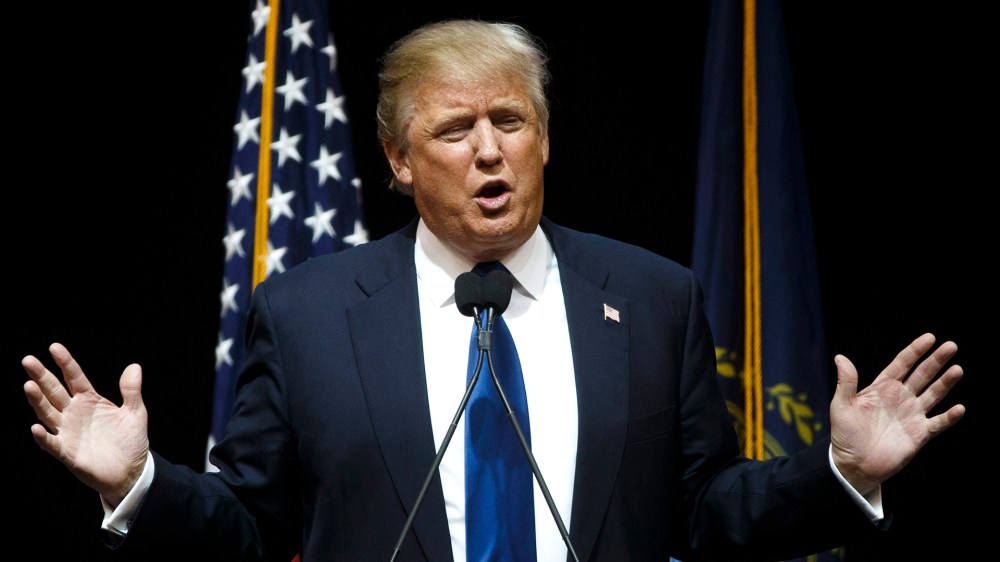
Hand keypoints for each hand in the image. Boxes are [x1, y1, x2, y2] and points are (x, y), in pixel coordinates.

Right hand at [22, 342, 149, 506]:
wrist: (131, 471)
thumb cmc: (131, 441)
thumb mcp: (135, 413)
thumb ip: (131, 391)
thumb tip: (135, 366)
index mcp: (90, 401)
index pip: (74, 378)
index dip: (66, 363)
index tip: (54, 347)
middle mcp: (74, 413)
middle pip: (54, 391)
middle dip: (42, 376)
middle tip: (28, 360)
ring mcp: (68, 432)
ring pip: (48, 413)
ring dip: (38, 401)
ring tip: (28, 385)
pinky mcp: (67, 452)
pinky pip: (52, 443)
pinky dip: (43, 437)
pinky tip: (36, 428)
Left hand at [830, 333, 964, 494]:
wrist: (853, 464)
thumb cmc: (845, 434)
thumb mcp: (841, 405)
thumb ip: (846, 382)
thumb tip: (840, 357)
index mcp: (882, 387)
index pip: (902, 364)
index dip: (915, 351)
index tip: (930, 338)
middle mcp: (901, 398)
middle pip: (922, 375)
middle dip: (936, 361)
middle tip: (951, 346)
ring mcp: (912, 415)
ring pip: (933, 394)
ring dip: (946, 383)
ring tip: (957, 369)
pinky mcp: (920, 434)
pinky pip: (938, 423)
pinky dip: (949, 417)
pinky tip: (959, 408)